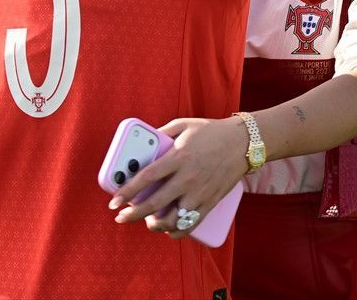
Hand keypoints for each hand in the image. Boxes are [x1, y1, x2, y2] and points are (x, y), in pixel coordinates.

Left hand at [109, 117, 247, 238]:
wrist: (243, 143)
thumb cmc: (211, 132)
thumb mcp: (183, 125)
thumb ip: (162, 133)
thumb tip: (145, 142)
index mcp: (178, 157)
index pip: (147, 178)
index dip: (127, 191)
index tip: (114, 201)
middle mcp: (188, 178)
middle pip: (154, 203)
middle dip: (133, 214)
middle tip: (121, 217)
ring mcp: (199, 193)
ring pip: (172, 220)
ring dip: (155, 225)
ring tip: (147, 221)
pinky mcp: (210, 202)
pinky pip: (191, 225)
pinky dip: (177, 232)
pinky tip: (168, 229)